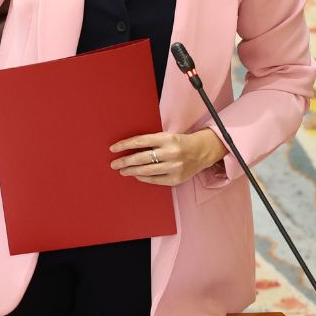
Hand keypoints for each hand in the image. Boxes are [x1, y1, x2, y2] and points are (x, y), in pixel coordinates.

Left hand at [110, 129, 226, 185]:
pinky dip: (143, 178)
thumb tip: (127, 148)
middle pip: (141, 158)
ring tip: (122, 171)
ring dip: (131, 171)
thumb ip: (150, 141)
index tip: (113, 149)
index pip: (140, 141)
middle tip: (114, 164)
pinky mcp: (176, 178)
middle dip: (125, 161)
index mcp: (166, 138)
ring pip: (147, 171)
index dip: (124, 145)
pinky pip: (155, 180)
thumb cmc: (179, 142)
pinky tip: (136, 175)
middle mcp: (171, 153)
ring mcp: (174, 167)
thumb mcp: (166, 136)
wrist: (202, 151)